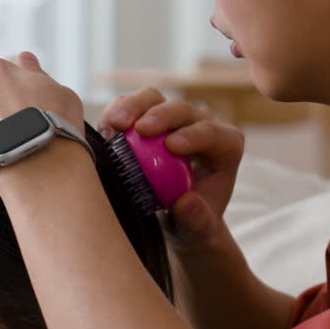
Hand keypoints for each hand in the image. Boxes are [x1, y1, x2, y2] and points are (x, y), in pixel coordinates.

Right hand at [101, 88, 244, 253]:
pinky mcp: (144, 119)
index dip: (195, 134)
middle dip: (162, 115)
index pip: (213, 133)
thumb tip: (185, 202)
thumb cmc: (193, 222)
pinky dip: (115, 114)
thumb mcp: (199, 229)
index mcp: (224, 147)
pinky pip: (128, 106)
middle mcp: (199, 125)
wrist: (175, 219)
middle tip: (141, 130)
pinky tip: (105, 131)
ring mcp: (170, 120)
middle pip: (182, 109)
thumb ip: (198, 219)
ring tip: (117, 124)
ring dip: (134, 106)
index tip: (172, 146)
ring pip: (153, 99)